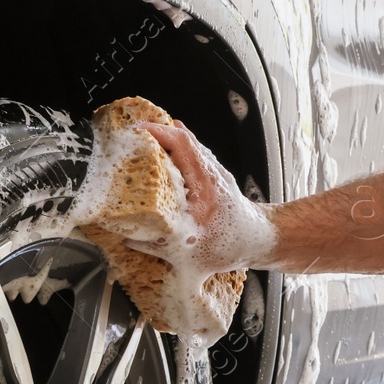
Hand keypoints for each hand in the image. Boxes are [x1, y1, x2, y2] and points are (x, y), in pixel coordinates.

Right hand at [137, 120, 275, 273]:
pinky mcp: (212, 175)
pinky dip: (174, 149)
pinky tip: (161, 155)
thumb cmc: (230, 244)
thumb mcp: (188, 253)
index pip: (182, 144)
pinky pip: (191, 153)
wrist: (257, 240)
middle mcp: (210, 172)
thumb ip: (155, 246)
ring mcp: (212, 171)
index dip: (158, 132)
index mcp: (204, 185)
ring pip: (188, 144)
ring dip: (165, 138)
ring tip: (142, 140)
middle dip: (156, 131)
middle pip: (183, 138)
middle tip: (133, 133)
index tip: (137, 130)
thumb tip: (126, 237)